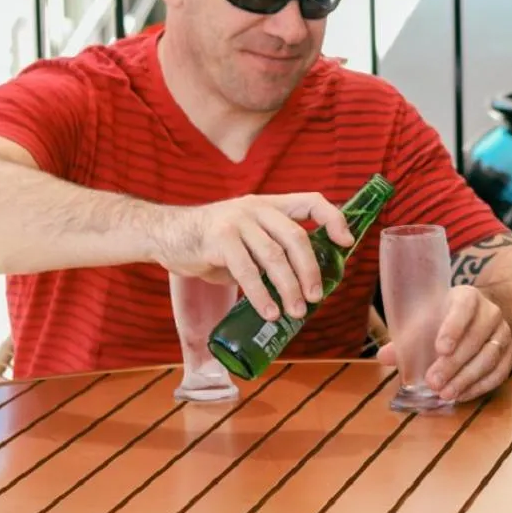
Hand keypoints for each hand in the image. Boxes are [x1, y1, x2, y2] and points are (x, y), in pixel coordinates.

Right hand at [151, 193, 353, 322]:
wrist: (166, 233)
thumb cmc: (212, 241)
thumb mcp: (247, 236)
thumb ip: (271, 251)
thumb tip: (303, 285)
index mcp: (269, 204)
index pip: (311, 201)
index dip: (333, 219)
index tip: (346, 243)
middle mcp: (256, 208)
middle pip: (296, 237)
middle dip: (310, 270)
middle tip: (316, 297)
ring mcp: (237, 222)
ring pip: (274, 256)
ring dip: (289, 287)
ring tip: (296, 311)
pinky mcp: (218, 241)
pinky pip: (246, 271)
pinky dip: (260, 294)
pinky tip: (269, 311)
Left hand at [377, 286, 511, 402]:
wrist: (472, 320)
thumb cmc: (440, 320)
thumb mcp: (423, 321)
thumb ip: (406, 338)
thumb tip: (384, 356)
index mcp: (467, 297)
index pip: (464, 307)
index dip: (453, 327)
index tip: (440, 349)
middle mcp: (490, 312)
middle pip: (476, 338)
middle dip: (454, 363)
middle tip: (434, 382)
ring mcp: (503, 333)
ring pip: (490, 357)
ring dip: (466, 378)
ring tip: (445, 393)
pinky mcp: (510, 353)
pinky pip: (500, 372)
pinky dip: (480, 386)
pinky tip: (461, 395)